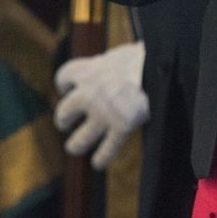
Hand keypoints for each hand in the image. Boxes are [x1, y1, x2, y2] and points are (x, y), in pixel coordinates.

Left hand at [53, 41, 148, 169]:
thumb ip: (110, 64)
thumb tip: (116, 65)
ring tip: (73, 147)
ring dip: (76, 144)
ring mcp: (103, 114)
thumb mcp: (117, 54)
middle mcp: (89, 94)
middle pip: (65, 110)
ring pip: (82, 137)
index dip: (64, 83)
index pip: (64, 76)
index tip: (67, 87)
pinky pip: (108, 148)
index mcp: (88, 71)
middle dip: (63, 118)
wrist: (153, 67)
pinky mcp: (120, 127)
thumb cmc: (139, 56)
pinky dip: (102, 157)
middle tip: (63, 123)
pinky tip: (98, 163)